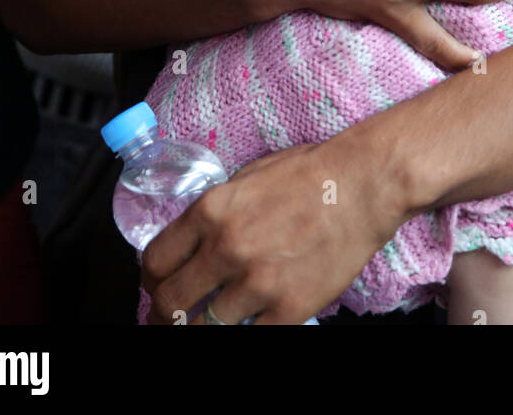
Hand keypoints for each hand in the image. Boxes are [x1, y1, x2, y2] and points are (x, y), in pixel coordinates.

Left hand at [142, 131, 402, 325]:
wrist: (362, 184)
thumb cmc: (309, 174)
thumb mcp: (246, 178)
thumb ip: (214, 212)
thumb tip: (191, 242)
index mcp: (211, 211)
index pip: (155, 261)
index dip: (150, 280)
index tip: (155, 286)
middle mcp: (227, 248)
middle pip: (171, 302)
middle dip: (164, 313)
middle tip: (169, 317)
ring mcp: (258, 282)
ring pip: (205, 327)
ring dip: (202, 326)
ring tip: (207, 322)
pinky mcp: (289, 308)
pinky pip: (250, 338)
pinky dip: (245, 331)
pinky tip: (246, 323)